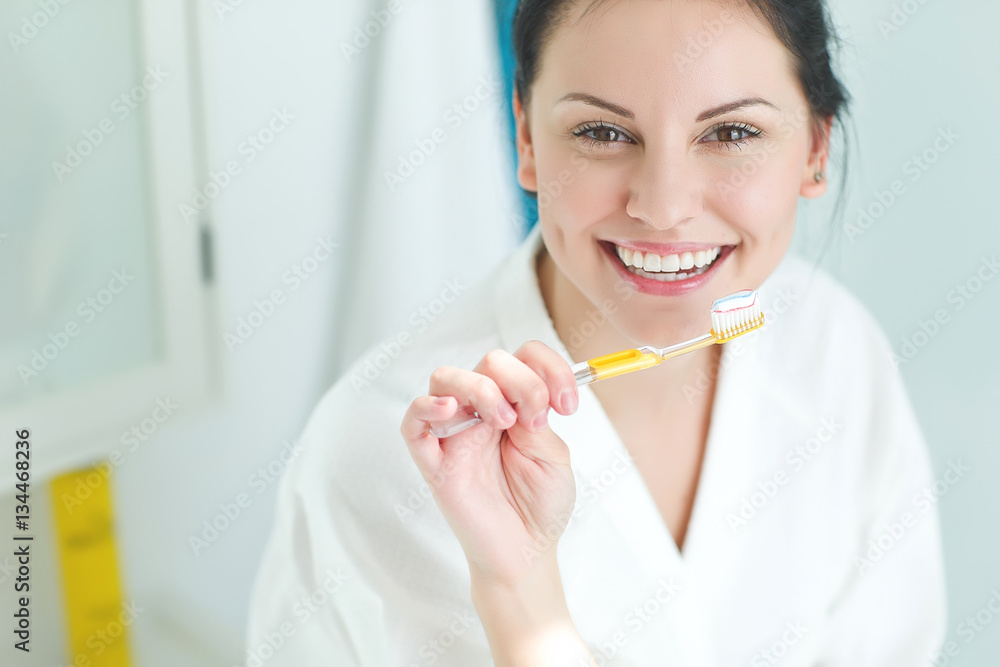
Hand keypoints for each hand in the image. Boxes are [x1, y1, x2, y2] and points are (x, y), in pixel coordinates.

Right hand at [400, 340, 579, 584]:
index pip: (523, 358)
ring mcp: (456, 435)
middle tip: (535, 420)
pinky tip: (448, 411)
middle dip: (521, 382)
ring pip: (446, 379)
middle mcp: (483, 412)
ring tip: (502, 420)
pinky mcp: (434, 462)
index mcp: (516, 406)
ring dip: (479, 388)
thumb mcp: (553, 457)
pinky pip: (412, 425)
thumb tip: (521, 399)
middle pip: (488, 362)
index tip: (567, 404)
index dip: (549, 368)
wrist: (526, 554)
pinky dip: (425, 408)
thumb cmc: (540, 506)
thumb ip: (536, 420)